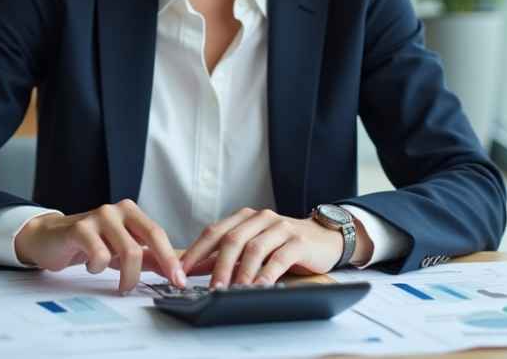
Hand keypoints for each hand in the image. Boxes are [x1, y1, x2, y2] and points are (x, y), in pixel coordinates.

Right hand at [13, 199, 186, 294]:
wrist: (49, 238)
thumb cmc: (88, 244)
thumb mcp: (120, 251)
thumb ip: (146, 257)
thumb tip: (173, 269)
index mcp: (130, 212)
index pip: (158, 234)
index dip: (171, 258)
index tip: (180, 280)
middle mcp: (117, 210)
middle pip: (149, 239)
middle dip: (161, 265)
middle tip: (164, 286)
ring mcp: (99, 217)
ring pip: (128, 251)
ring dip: (127, 276)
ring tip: (120, 284)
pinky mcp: (80, 229)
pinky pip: (101, 255)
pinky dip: (99, 268)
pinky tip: (92, 266)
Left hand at [179, 208, 363, 288]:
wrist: (325, 238)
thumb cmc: (285, 244)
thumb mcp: (254, 246)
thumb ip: (228, 255)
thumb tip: (195, 268)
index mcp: (245, 217)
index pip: (214, 232)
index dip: (197, 252)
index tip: (181, 271)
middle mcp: (261, 218)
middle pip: (233, 239)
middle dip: (218, 265)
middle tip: (211, 287)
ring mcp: (281, 227)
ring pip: (255, 247)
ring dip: (241, 272)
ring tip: (233, 290)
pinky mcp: (299, 241)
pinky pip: (280, 257)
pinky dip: (267, 273)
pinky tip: (260, 286)